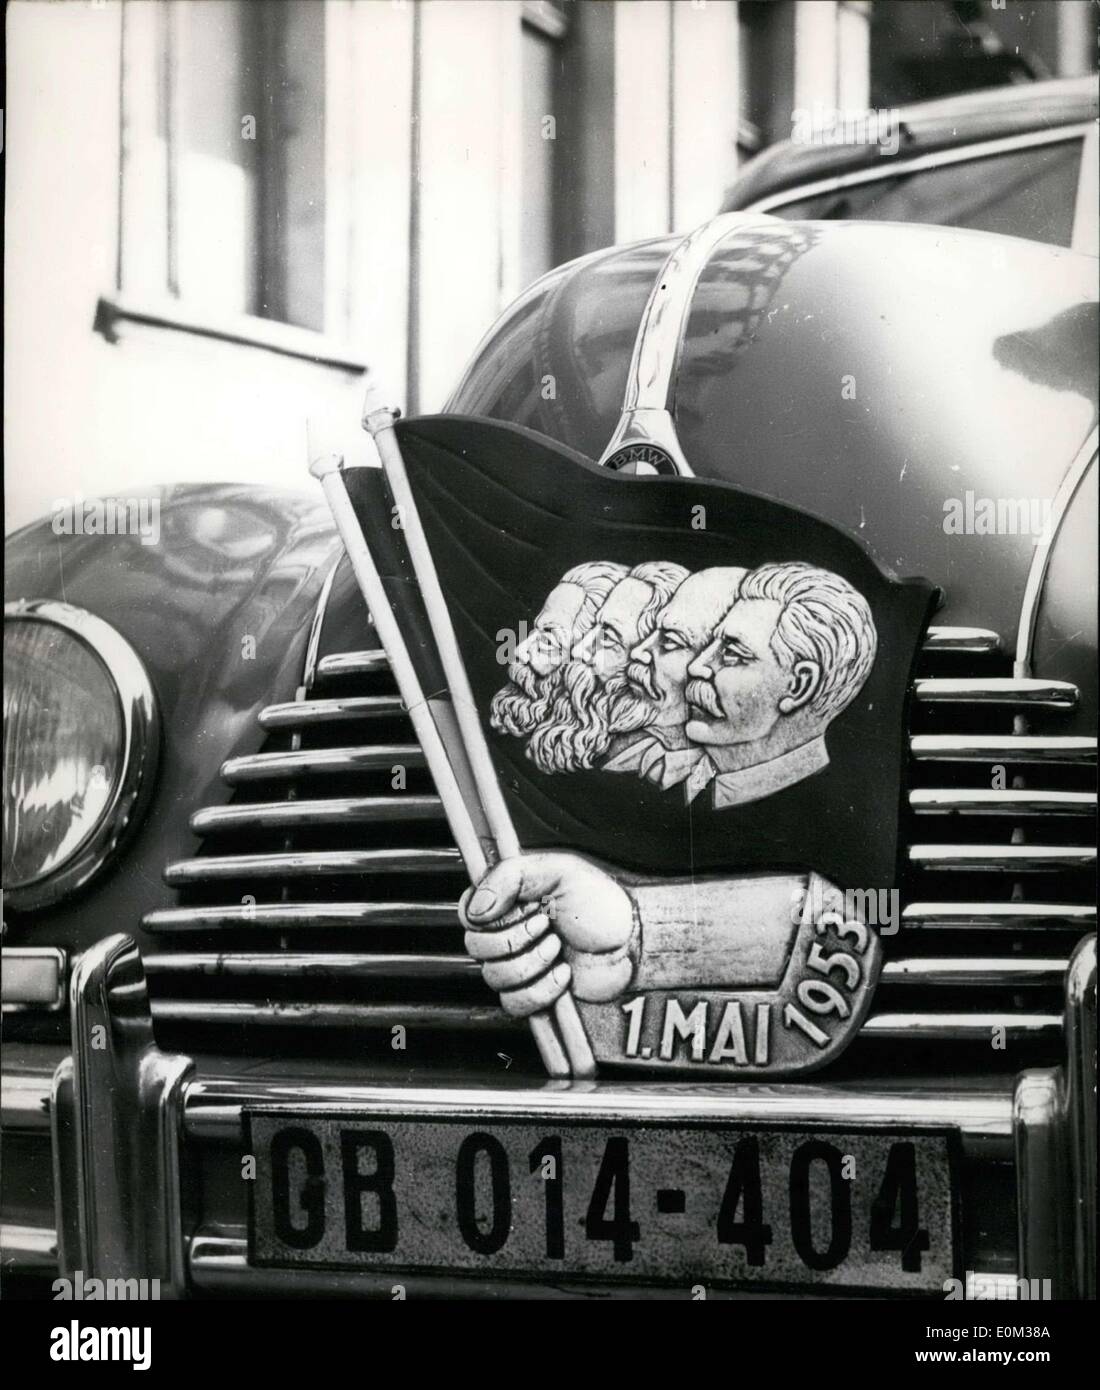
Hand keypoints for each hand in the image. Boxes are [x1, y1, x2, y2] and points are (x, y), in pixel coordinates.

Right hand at [460, 853, 635, 1014]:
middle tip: (548, 925)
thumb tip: (475, 909)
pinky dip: (541, 990)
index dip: (486, 918)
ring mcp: (518, 965)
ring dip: (533, 963)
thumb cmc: (599, 901)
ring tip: (559, 947)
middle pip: (476, 948)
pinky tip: (564, 974)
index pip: (468, 913)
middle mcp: (506, 932)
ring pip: (494, 977)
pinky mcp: (532, 995)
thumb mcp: (559, 871)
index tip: (519, 909)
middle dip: (516, 939)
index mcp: (507, 900)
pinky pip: (515, 1004)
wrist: (631, 941)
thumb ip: (510, 877)